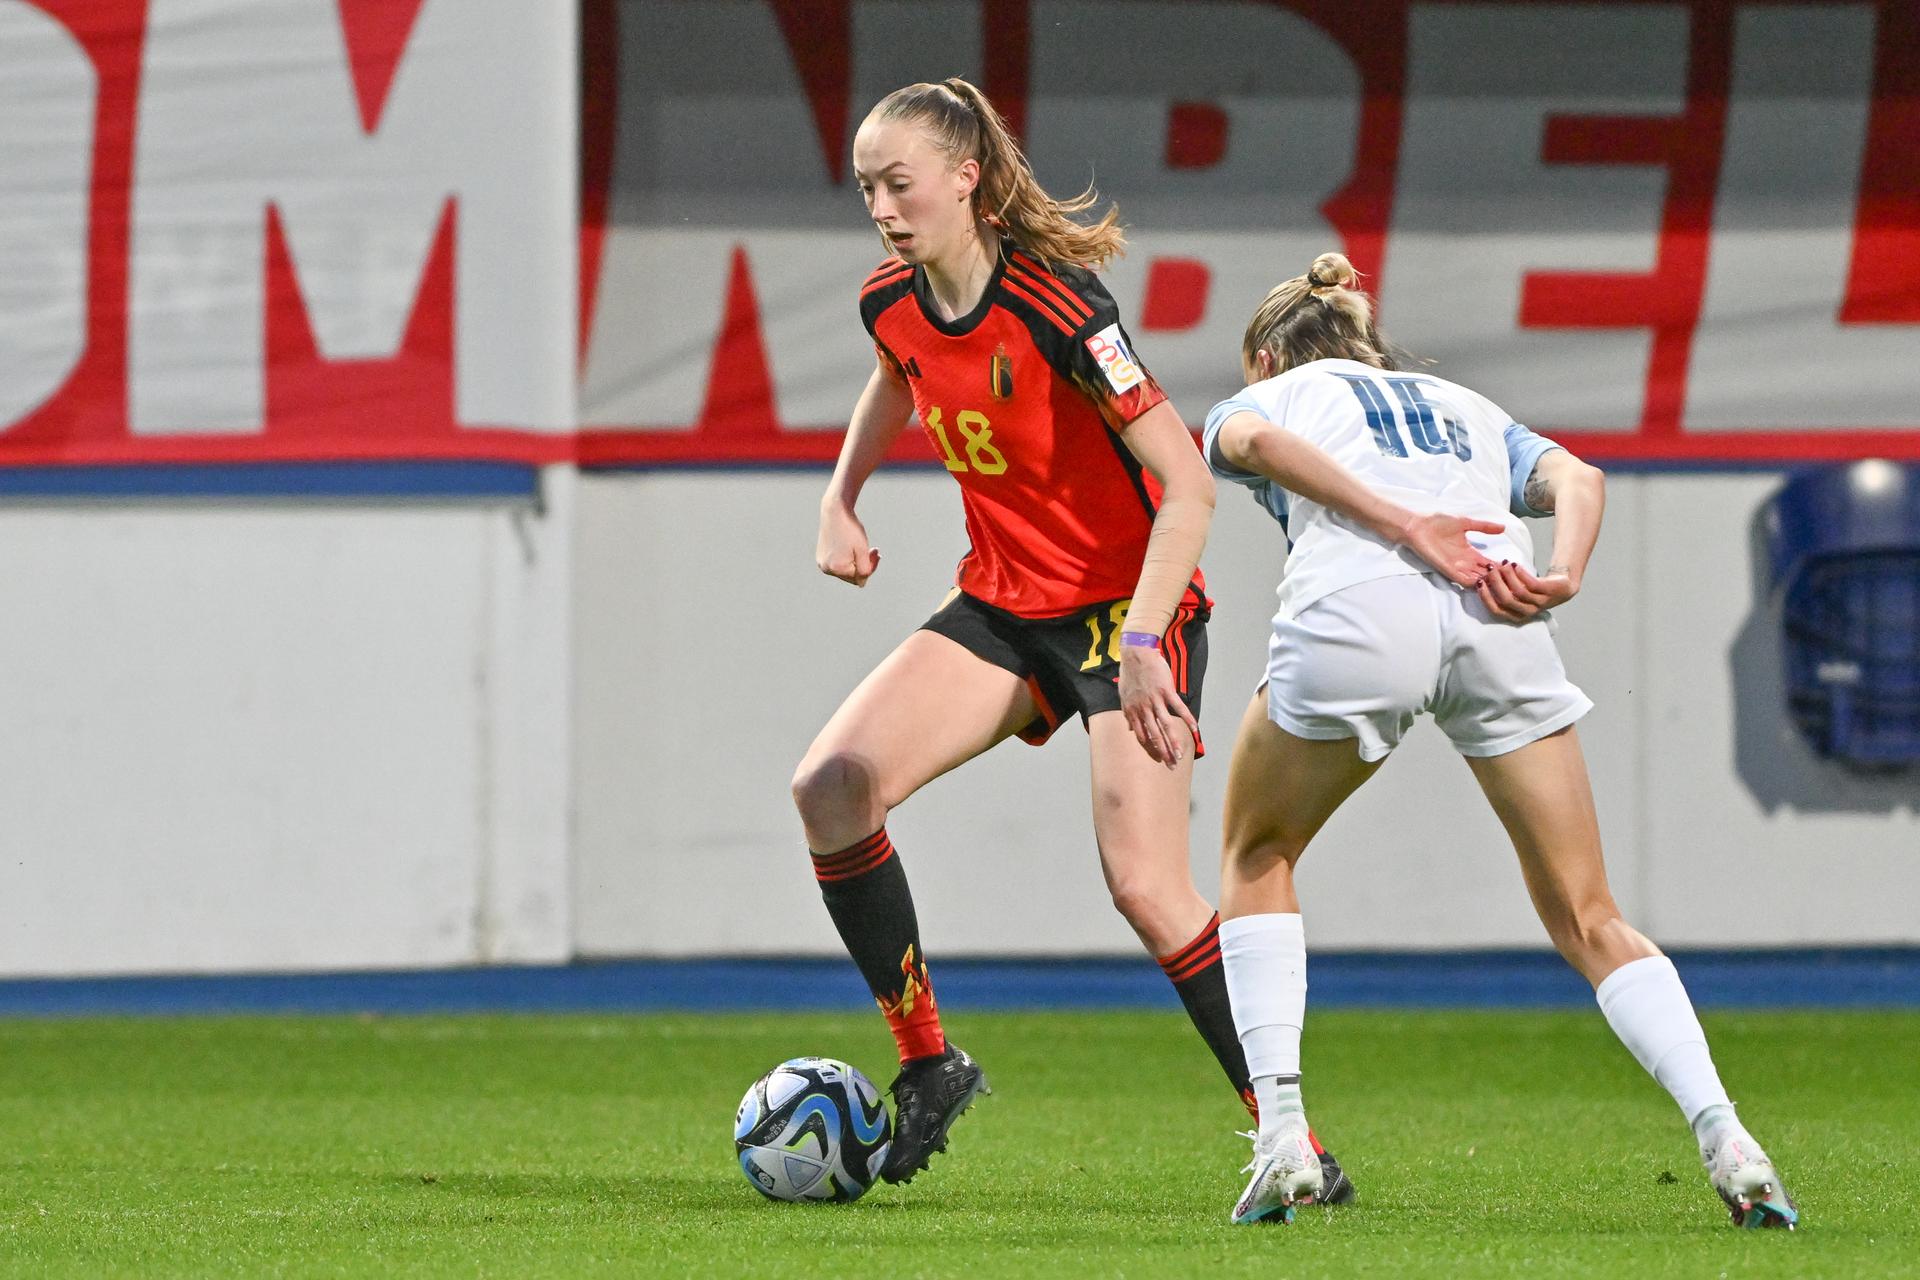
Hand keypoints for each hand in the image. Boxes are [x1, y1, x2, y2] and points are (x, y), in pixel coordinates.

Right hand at [816, 501, 880, 586]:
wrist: (835, 510)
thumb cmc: (851, 529)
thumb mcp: (862, 550)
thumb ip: (864, 570)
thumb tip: (862, 584)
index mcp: (836, 568)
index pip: (859, 577)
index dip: (871, 566)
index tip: (876, 551)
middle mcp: (826, 568)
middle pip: (851, 575)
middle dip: (863, 564)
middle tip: (873, 549)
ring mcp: (822, 562)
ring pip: (845, 569)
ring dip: (855, 560)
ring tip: (861, 546)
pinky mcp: (821, 556)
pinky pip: (838, 563)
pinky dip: (846, 557)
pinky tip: (850, 545)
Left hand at [1118, 644, 1197, 768]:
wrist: (1136, 654)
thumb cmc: (1130, 674)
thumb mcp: (1124, 696)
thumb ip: (1128, 714)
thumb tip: (1130, 728)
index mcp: (1133, 711)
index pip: (1142, 736)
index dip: (1150, 749)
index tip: (1158, 759)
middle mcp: (1143, 709)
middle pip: (1155, 735)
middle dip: (1164, 751)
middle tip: (1171, 764)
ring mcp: (1156, 700)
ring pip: (1166, 725)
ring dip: (1174, 741)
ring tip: (1180, 754)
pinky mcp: (1167, 691)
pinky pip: (1179, 708)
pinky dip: (1188, 718)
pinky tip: (1195, 729)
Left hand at [1396, 512, 1504, 587]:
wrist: (1418, 525)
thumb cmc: (1437, 523)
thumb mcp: (1466, 523)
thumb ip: (1484, 527)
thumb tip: (1503, 528)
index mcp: (1470, 553)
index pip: (1490, 564)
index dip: (1502, 567)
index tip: (1516, 569)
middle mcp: (1465, 563)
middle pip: (1486, 575)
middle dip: (1499, 578)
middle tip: (1514, 580)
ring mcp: (1457, 567)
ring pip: (1478, 581)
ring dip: (1490, 582)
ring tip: (1503, 581)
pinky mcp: (1448, 570)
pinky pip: (1464, 581)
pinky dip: (1475, 583)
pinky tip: (1487, 582)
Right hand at [1478, 560, 1577, 622]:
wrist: (1562, 586)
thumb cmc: (1534, 588)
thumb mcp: (1517, 592)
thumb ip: (1502, 589)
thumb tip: (1482, 578)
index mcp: (1516, 615)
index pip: (1496, 610)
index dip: (1486, 597)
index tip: (1479, 582)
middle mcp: (1527, 612)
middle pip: (1506, 600)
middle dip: (1495, 583)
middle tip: (1490, 568)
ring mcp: (1539, 603)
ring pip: (1518, 591)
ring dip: (1507, 575)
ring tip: (1504, 563)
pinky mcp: (1549, 592)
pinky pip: (1531, 584)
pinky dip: (1521, 573)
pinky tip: (1515, 565)